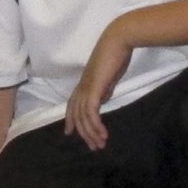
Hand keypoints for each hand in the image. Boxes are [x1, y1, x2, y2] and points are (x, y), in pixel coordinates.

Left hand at [63, 27, 130, 149]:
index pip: (72, 105)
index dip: (69, 119)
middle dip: (84, 133)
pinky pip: (91, 112)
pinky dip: (96, 125)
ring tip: (100, 144)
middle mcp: (81, 87)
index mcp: (84, 83)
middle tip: (93, 147)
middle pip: (77, 115)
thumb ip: (103, 89)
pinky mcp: (94, 89)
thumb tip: (102, 100)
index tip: (69, 132)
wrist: (118, 41)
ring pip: (83, 117)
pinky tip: (104, 134)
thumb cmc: (116, 54)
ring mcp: (86, 88)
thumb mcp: (108, 77)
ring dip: (91, 133)